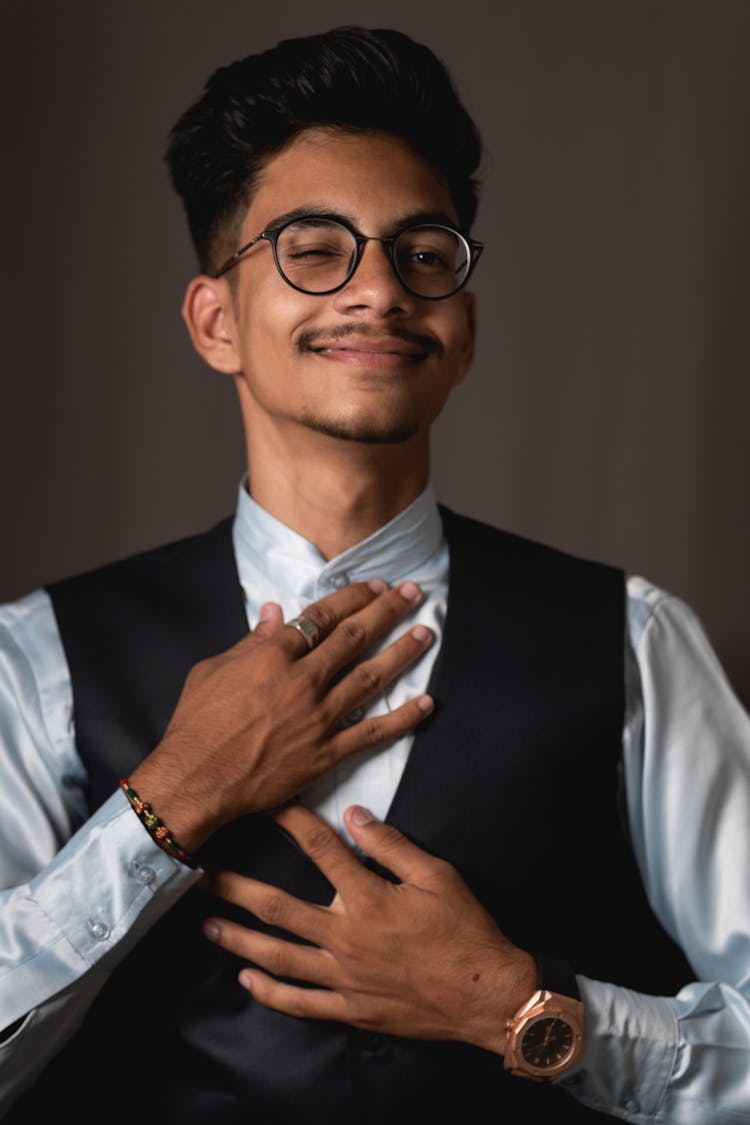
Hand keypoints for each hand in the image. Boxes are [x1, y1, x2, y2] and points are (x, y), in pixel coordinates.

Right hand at [130, 581, 433, 849]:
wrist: (196, 778)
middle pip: (354, 637)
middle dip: (388, 611)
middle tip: (413, 593)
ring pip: (371, 677)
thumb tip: (276, 612)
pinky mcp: (326, 753)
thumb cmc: (196, 723)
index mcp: (274, 656)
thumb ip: (251, 640)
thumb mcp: (213, 669)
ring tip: (426, 633)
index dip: (354, 597)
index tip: (375, 586)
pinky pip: (373, 733)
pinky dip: (403, 718)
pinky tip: (426, 703)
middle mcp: (303, 681)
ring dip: (403, 652)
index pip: (323, 616)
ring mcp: (318, 717)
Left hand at [201, 803, 536, 1053]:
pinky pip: (301, 1003)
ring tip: (207, 926)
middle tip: (199, 875)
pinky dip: (270, 993)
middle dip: (235, 889)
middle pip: (278, 909)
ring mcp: (344, 978)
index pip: (320, 850)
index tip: (263, 802)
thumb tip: (354, 813)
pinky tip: (246, 980)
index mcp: (369, 899)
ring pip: (279, 958)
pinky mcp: (351, 1010)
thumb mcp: (437, 875)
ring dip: (239, 941)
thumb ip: (391, 844)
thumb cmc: (465, 930)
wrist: (487, 995)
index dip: (290, 821)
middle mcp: (347, 938)